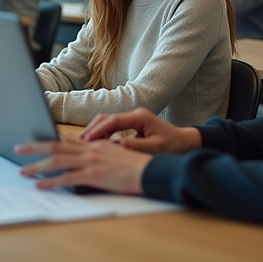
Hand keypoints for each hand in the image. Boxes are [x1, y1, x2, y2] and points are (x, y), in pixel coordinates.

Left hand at [16, 135, 151, 193]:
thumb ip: (97, 156)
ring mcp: (91, 160)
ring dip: (37, 166)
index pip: (67, 139)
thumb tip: (82, 163)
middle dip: (34, 147)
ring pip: (57, 160)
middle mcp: (90, 148)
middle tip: (18, 149)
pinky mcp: (94, 175)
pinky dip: (51, 181)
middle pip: (56, 145)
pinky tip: (41, 185)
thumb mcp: (115, 154)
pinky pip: (67, 178)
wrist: (150, 171)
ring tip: (23, 171)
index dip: (49, 139)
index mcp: (95, 143)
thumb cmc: (136, 166)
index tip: (35, 140)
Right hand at [79, 108, 201, 154]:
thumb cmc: (173, 145)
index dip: (99, 130)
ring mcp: (132, 118)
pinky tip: (94, 145)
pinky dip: (101, 134)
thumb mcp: (156, 148)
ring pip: (107, 121)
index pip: (114, 120)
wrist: (184, 142)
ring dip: (95, 131)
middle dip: (92, 129)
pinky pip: (111, 127)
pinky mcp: (131, 125)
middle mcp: (134, 114)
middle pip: (106, 118)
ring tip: (82, 144)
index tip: (87, 139)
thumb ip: (138, 146)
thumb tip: (120, 146)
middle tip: (78, 142)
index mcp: (140, 116)